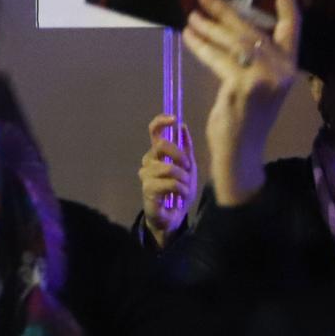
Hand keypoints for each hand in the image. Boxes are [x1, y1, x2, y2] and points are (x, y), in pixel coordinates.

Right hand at [138, 112, 197, 241]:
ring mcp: (145, 175)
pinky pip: (170, 183)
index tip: (174, 119)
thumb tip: (182, 126)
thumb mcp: (188, 169)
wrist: (173, 216)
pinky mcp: (147, 189)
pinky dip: (181, 189)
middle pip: (162, 145)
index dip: (161, 122)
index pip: (154, 132)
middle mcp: (148, 161)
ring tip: (184, 189)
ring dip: (183, 179)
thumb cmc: (179, 191)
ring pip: (169, 167)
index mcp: (157, 154)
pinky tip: (180, 196)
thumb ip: (186, 149)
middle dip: (181, 157)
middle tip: (188, 169)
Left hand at [182, 0, 300, 207]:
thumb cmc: (244, 113)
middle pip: (252, 30)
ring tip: (190, 16)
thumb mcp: (255, 80)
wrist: (241, 149)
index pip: (292, 25)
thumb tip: (224, 23)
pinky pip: (218, 58)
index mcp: (289, 65)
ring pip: (233, 42)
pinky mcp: (244, 87)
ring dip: (208, 26)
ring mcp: (266, 79)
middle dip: (225, 10)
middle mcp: (283, 70)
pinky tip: (188, 36)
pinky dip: (200, 45)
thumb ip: (250, 56)